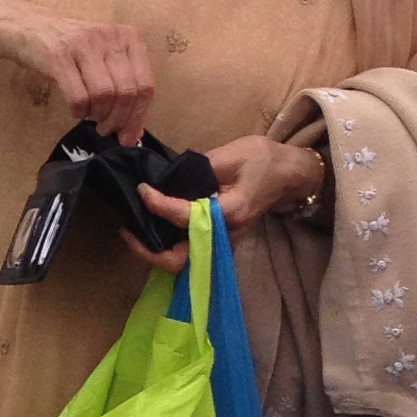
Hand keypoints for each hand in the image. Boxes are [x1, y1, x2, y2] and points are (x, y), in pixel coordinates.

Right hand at [5, 14, 156, 143]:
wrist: (29, 28)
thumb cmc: (72, 48)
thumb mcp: (104, 60)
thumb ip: (123, 89)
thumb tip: (134, 132)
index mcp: (129, 37)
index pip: (145, 85)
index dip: (138, 116)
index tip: (128, 137)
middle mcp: (110, 37)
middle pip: (127, 92)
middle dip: (118, 120)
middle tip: (106, 129)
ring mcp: (84, 44)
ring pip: (104, 95)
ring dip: (98, 116)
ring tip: (91, 117)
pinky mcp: (59, 56)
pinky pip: (78, 96)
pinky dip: (79, 111)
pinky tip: (76, 110)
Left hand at [124, 135, 318, 268]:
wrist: (289, 175)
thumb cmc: (263, 160)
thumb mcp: (230, 154)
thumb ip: (197, 170)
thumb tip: (166, 180)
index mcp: (230, 212)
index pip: (185, 217)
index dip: (158, 204)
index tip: (143, 190)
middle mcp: (225, 236)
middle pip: (180, 261)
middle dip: (149, 251)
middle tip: (126, 231)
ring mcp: (223, 244)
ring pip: (182, 262)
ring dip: (155, 252)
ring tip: (133, 231)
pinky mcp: (219, 242)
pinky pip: (189, 253)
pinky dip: (166, 247)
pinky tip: (152, 230)